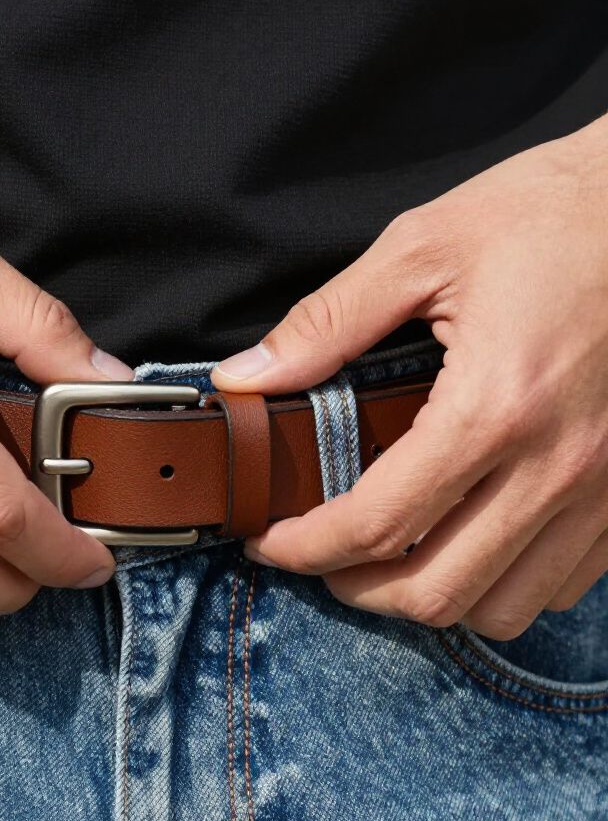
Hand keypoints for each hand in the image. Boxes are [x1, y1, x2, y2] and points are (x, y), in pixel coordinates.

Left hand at [212, 116, 607, 638]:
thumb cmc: (554, 213)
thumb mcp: (424, 247)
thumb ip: (326, 322)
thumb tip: (248, 376)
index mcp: (494, 406)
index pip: (379, 523)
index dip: (306, 549)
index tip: (269, 544)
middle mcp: (557, 465)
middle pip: (438, 592)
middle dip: (359, 590)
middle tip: (321, 559)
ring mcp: (605, 489)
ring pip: (503, 607)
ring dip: (431, 596)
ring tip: (392, 556)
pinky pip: (562, 585)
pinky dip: (501, 582)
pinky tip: (469, 539)